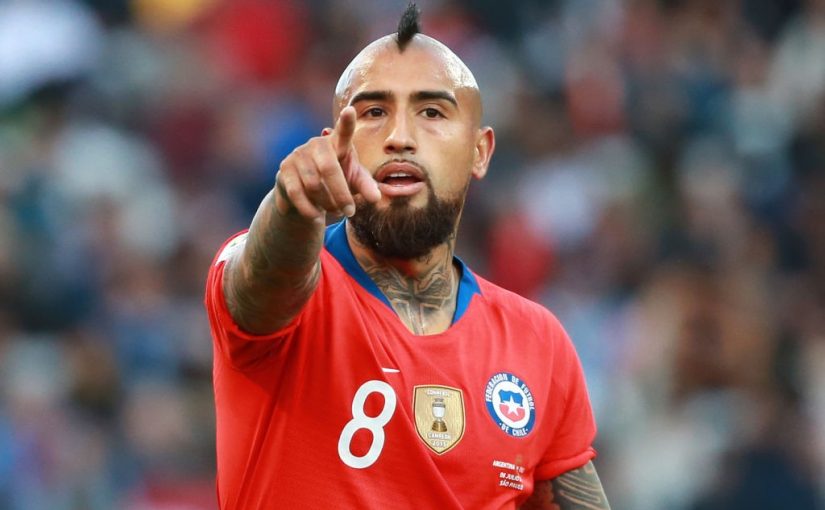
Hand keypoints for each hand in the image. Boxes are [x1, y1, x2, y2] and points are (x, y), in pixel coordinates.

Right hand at [274, 106, 380, 221]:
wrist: (304, 192)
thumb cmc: (335, 181)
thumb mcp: (353, 182)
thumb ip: (366, 186)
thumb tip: (376, 198)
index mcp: (338, 144)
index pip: (344, 132)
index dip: (347, 122)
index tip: (350, 110)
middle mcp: (317, 145)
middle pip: (329, 169)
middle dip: (341, 194)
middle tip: (349, 212)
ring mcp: (298, 155)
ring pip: (314, 185)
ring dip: (327, 204)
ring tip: (335, 211)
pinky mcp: (284, 169)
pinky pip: (298, 193)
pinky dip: (310, 209)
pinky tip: (317, 215)